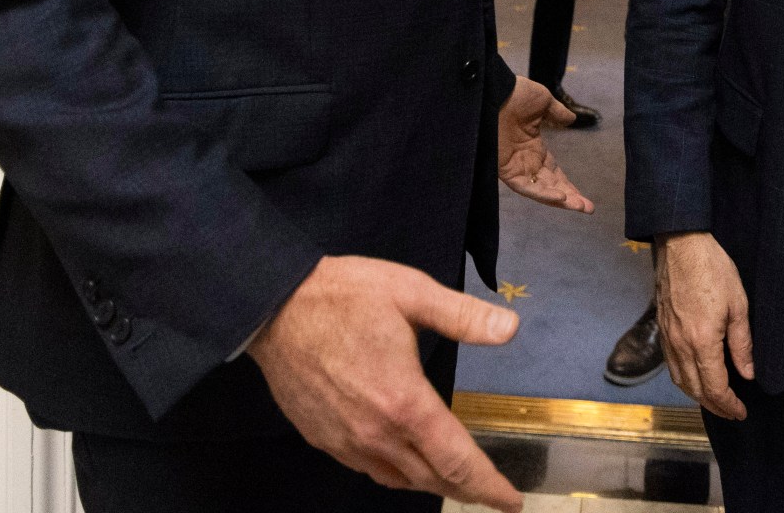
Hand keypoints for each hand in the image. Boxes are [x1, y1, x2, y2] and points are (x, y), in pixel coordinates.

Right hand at [250, 255, 525, 511]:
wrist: (273, 306)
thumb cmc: (343, 295)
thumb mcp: (411, 292)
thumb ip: (463, 315)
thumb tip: (511, 327)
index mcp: (405, 402)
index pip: (457, 461)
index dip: (489, 486)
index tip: (511, 501)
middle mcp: (377, 433)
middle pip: (432, 479)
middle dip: (466, 490)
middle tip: (490, 493)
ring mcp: (346, 441)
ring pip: (399, 479)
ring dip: (431, 484)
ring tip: (452, 480)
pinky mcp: (322, 438)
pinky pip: (369, 469)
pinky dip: (395, 473)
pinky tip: (403, 462)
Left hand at [497, 76, 593, 211]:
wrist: (493, 91)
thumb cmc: (514, 93)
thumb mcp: (542, 102)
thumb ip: (556, 113)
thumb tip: (571, 119)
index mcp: (533, 149)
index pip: (554, 174)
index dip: (569, 186)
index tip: (584, 198)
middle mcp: (525, 162)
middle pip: (550, 187)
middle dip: (570, 199)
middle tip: (589, 208)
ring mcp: (515, 167)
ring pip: (540, 191)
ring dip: (560, 201)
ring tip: (580, 207)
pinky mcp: (505, 170)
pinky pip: (526, 187)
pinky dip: (543, 193)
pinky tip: (561, 197)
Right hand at [656, 231, 751, 418]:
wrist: (681, 245)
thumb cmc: (713, 269)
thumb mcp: (739, 305)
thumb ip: (742, 344)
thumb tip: (747, 374)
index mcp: (702, 341)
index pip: (715, 387)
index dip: (729, 405)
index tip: (741, 412)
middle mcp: (681, 345)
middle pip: (695, 390)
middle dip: (714, 406)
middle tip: (731, 412)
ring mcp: (668, 337)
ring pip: (680, 380)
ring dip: (697, 396)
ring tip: (715, 401)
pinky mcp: (662, 328)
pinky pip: (671, 365)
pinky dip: (684, 380)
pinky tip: (695, 378)